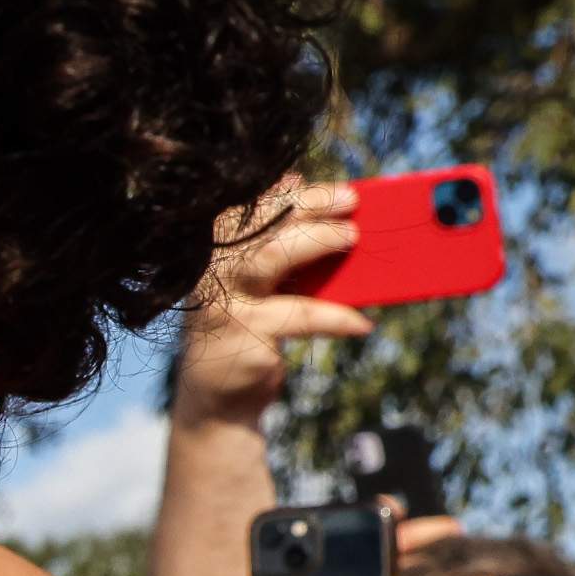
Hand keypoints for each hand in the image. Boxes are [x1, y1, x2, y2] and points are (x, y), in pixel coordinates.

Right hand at [171, 179, 367, 432]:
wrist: (218, 395)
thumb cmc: (245, 326)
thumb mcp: (257, 277)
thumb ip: (271, 233)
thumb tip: (292, 180)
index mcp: (215, 249)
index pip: (253, 209)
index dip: (295, 196)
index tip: (339, 192)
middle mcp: (212, 268)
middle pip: (261, 223)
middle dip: (309, 207)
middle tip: (352, 202)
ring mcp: (223, 300)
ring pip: (271, 257)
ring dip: (316, 241)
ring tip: (352, 237)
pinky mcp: (243, 334)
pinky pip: (299, 316)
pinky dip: (335, 316)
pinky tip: (363, 323)